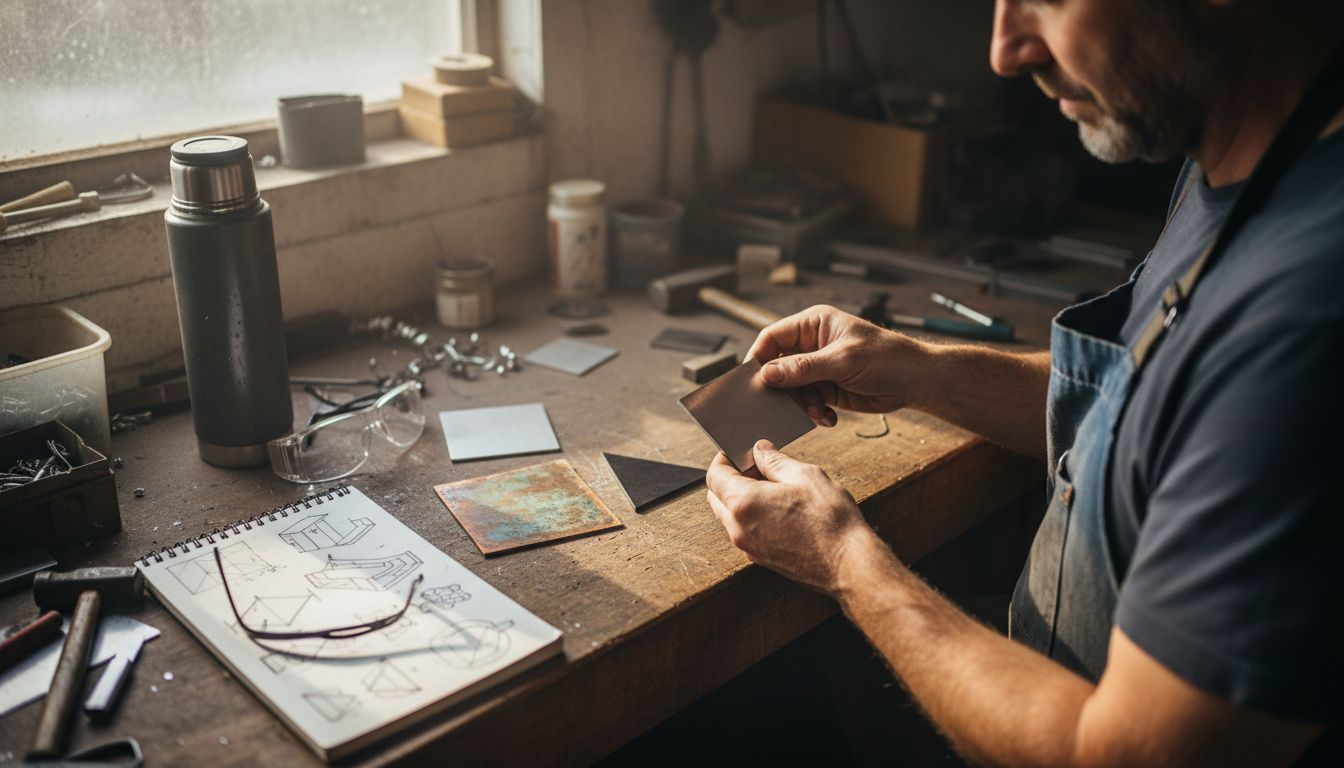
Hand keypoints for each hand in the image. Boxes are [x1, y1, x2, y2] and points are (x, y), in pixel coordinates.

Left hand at [705, 440, 875, 593]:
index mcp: (744, 503)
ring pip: (729, 515)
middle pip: (717, 496)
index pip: (715, 475)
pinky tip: (779, 508)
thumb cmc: (830, 520)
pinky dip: (751, 515)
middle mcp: (738, 528)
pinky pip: (744, 531)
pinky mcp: (760, 558)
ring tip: (773, 487)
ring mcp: (748, 547)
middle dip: (731, 477)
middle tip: (759, 466)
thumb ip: (775, 461)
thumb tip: (760, 450)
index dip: (725, 458)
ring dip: (741, 497)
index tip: (740, 451)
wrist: (848, 564)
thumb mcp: (805, 476)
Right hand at [748, 305, 925, 426]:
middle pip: (778, 366)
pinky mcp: (827, 388)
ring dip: (800, 404)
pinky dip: (813, 412)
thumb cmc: (886, 357)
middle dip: (781, 388)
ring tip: (816, 412)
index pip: (772, 337)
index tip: (750, 380)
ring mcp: (819, 368)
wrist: (916, 380)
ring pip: (792, 388)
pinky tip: (827, 418)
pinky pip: (808, 402)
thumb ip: (803, 368)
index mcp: (813, 324)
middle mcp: (812, 345)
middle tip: (779, 406)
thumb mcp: (842, 360)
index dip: (758, 357)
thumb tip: (766, 374)